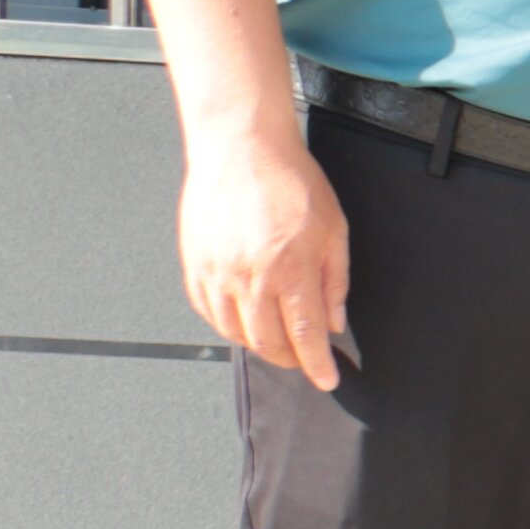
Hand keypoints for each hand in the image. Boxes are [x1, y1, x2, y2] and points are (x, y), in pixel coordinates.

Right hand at [179, 129, 350, 389]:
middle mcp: (250, 278)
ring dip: (259, 345)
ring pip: (236, 332)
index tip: (327, 380)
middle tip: (305, 360)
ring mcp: (217, 273)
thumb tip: (333, 324)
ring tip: (278, 342)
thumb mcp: (334, 230)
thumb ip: (334, 282)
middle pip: (269, 341)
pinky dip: (228, 326)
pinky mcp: (195, 265)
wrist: (241, 149)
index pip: (305, 335)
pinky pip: (208, 312)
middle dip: (291, 359)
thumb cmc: (291, 182)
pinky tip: (244, 323)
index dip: (317, 364)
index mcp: (290, 270)